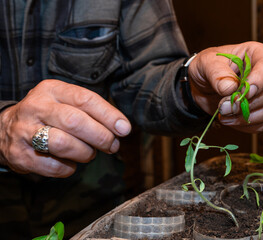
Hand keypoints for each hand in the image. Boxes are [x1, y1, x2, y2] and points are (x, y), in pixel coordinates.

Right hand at [0, 80, 131, 176]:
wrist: (4, 128)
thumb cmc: (48, 115)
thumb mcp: (66, 102)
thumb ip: (92, 111)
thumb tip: (121, 128)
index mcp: (52, 90)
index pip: (85, 99)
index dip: (108, 115)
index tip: (125, 129)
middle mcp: (36, 107)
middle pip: (74, 122)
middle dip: (100, 136)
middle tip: (112, 146)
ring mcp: (24, 131)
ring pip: (63, 144)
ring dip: (85, 153)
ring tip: (90, 154)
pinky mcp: (20, 155)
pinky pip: (53, 166)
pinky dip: (69, 168)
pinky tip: (71, 163)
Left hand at [188, 41, 262, 132]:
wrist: (200, 85)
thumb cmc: (207, 67)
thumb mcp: (206, 63)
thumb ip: (217, 74)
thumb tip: (230, 89)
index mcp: (256, 54)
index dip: (260, 80)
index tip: (245, 92)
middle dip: (246, 103)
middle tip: (223, 106)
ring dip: (245, 117)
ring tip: (223, 114)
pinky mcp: (259, 111)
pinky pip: (261, 123)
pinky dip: (244, 125)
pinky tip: (228, 119)